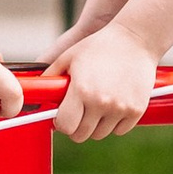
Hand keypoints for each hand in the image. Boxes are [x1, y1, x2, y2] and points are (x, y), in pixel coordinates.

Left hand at [53, 24, 156, 139]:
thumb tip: (36, 92)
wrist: (136, 39)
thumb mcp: (69, 56)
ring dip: (95, 126)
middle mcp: (100, 102)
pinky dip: (115, 124)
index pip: (65, 126)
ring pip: (100, 134)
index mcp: (81, 90)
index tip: (63, 116)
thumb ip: (51, 75)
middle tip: (79, 114)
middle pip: (81, 135)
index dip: (62, 123)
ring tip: (96, 107)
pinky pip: (120, 130)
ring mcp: (120, 107)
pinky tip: (113, 107)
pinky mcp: (136, 110)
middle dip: (76, 127)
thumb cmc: (100, 45)